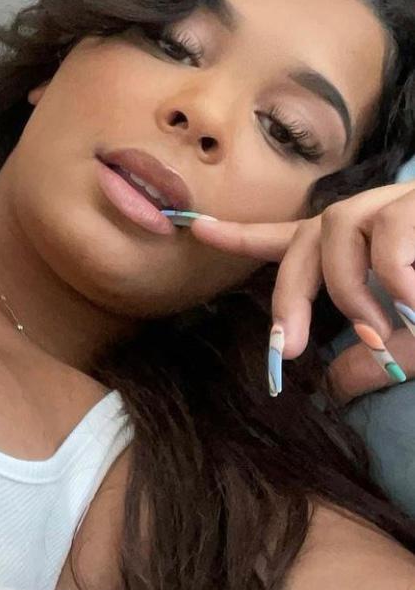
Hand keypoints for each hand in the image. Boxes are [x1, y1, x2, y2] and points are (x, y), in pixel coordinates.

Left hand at [187, 182, 414, 404]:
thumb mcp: (414, 340)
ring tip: (381, 329)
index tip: (197, 230)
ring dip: (347, 287)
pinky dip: (395, 276)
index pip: (291, 238)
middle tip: (284, 348)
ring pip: (336, 226)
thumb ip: (377, 356)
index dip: (241, 235)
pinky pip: (389, 232)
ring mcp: (397, 204)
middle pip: (303, 238)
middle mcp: (373, 218)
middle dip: (286, 294)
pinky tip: (414, 304)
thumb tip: (335, 385)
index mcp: (363, 246)